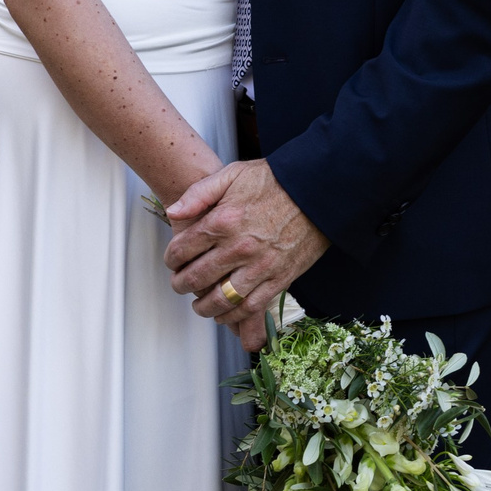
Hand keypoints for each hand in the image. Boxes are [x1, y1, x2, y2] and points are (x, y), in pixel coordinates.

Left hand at [163, 160, 329, 334]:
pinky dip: (232, 316)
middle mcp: (238, 247)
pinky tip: (224, 314)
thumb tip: (173, 213)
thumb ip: (199, 193)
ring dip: (203, 307)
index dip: (171, 259)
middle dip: (181, 285)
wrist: (319, 192)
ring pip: (220, 300)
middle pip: (196, 278)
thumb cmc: (276, 181)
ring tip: (199, 305)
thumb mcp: (233, 174)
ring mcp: (260, 266)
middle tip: (180, 284)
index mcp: (223, 221)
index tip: (173, 260)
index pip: (182, 250)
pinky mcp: (279, 279)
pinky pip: (250, 307)